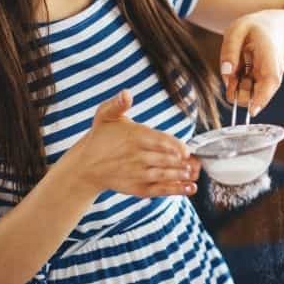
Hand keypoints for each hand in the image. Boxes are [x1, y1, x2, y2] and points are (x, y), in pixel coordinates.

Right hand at [69, 90, 200, 197]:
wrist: (85, 167)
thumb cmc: (100, 138)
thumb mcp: (105, 116)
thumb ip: (117, 104)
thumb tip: (126, 93)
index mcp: (133, 136)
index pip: (159, 140)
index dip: (176, 146)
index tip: (186, 151)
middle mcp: (136, 156)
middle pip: (165, 159)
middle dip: (184, 162)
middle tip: (198, 164)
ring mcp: (137, 173)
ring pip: (164, 175)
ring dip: (182, 175)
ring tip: (195, 174)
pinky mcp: (137, 188)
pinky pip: (160, 190)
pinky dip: (176, 190)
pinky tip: (190, 188)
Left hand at [219, 10, 283, 116]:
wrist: (273, 30)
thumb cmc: (255, 28)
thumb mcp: (238, 29)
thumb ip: (230, 49)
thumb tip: (227, 72)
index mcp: (270, 56)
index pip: (271, 80)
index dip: (262, 98)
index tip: (252, 112)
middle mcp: (272, 72)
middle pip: (258, 95)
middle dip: (240, 92)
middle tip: (233, 72)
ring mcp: (266, 80)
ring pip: (249, 96)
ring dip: (236, 88)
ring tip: (237, 65)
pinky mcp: (259, 83)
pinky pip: (245, 91)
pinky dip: (236, 85)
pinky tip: (237, 71)